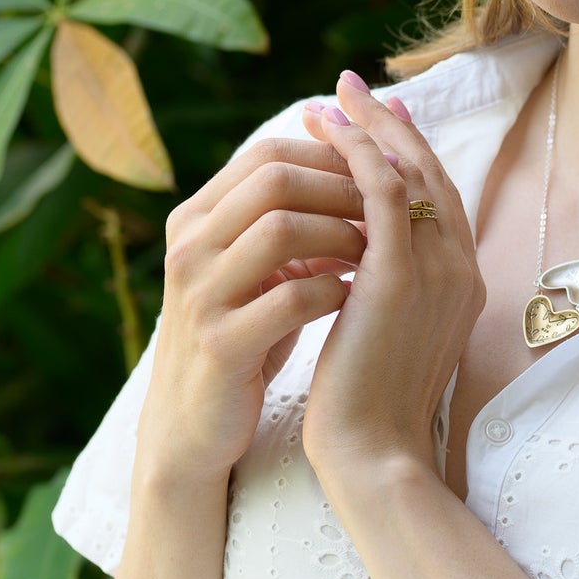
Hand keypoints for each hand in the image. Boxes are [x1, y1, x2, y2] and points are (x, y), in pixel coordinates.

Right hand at [138, 135, 367, 487]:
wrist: (195, 424)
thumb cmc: (246, 333)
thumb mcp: (260, 269)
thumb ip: (290, 220)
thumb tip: (366, 169)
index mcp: (197, 218)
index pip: (268, 154)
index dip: (332, 156)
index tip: (379, 177)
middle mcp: (190, 247)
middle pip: (274, 179)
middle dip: (344, 189)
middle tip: (389, 212)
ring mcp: (200, 295)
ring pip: (280, 229)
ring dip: (343, 235)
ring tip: (377, 254)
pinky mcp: (221, 345)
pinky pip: (290, 298)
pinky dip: (334, 292)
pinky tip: (356, 299)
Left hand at [297, 72, 484, 482]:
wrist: (375, 452)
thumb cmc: (371, 406)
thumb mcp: (389, 336)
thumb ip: (388, 292)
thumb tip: (359, 261)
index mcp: (462, 284)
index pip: (439, 201)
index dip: (410, 155)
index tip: (382, 122)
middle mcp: (460, 268)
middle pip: (430, 175)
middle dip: (392, 127)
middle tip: (354, 89)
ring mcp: (437, 268)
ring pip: (406, 173)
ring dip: (368, 128)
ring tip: (330, 98)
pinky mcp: (400, 274)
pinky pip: (380, 192)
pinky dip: (356, 154)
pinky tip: (325, 133)